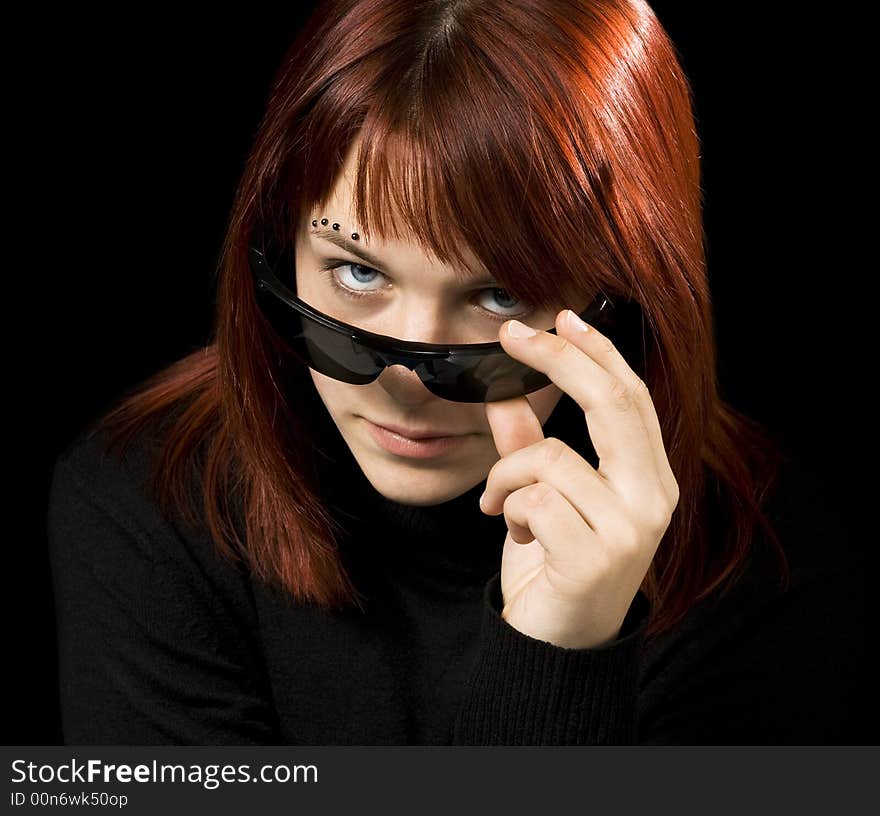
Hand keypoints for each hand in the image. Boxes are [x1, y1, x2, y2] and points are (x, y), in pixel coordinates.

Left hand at [480, 309, 678, 648]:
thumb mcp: (540, 497)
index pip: (630, 398)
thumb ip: (527, 447)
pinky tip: (517, 533)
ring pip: (550, 457)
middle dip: (560, 359)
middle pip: (612, 403)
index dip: (597, 352)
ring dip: (507, 476)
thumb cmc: (554, 566)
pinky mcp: (595, 556)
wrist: (555, 645)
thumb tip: (505, 396)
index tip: (560, 318)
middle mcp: (652, 498)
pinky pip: (534, 499)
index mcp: (648, 478)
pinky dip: (509, 509)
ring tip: (501, 506)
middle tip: (516, 336)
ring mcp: (630, 529)